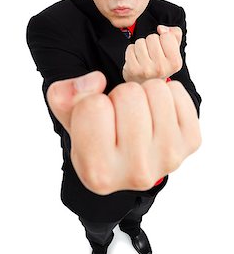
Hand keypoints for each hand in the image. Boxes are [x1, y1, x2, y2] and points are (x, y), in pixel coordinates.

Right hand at [47, 71, 200, 194]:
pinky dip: (165, 94)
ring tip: (138, 114)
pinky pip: (177, 90)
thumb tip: (96, 80)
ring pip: (156, 89)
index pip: (93, 106)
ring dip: (143, 93)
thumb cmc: (98, 137)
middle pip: (128, 94)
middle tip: (119, 117)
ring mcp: (169, 158)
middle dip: (119, 97)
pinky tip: (157, 114)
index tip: (97, 121)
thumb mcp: (69, 121)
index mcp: (99, 173)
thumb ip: (63, 97)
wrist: (130, 158)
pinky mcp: (191, 142)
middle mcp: (137, 173)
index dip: (91, 103)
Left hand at [122, 25, 182, 83]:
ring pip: (140, 42)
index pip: (167, 35)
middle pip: (152, 37)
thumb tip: (161, 29)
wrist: (145, 84)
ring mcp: (146, 70)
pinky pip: (130, 48)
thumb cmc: (160, 64)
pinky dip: (132, 51)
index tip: (162, 51)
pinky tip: (136, 61)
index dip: (163, 40)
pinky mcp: (132, 69)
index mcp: (175, 63)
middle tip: (152, 56)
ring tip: (144, 58)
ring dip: (141, 47)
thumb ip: (174, 34)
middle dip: (151, 43)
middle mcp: (162, 68)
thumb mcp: (173, 51)